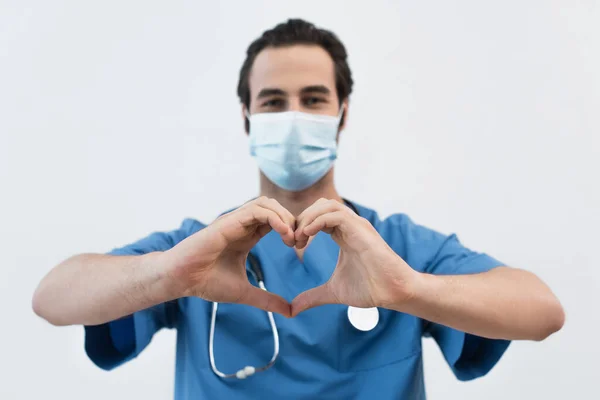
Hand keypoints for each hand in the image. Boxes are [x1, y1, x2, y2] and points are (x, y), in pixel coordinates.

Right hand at [161, 197, 295, 315]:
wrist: (182, 280)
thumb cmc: (206, 283)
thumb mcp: (244, 293)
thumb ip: (267, 300)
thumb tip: (290, 312)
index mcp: (247, 236)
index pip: (276, 221)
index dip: (291, 229)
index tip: (300, 247)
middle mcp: (242, 224)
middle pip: (275, 208)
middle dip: (292, 220)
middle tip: (300, 242)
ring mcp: (235, 220)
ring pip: (267, 203)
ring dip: (284, 217)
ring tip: (292, 239)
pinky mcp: (228, 221)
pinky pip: (257, 209)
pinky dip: (274, 218)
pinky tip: (283, 234)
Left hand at [291, 198, 418, 315]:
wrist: (394, 293)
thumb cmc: (370, 289)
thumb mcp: (333, 292)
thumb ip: (312, 297)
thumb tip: (292, 310)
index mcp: (342, 234)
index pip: (317, 216)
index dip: (301, 226)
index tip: (291, 245)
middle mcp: (349, 226)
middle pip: (319, 206)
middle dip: (301, 219)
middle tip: (292, 240)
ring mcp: (356, 226)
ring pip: (327, 205)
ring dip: (308, 218)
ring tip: (300, 238)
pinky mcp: (362, 230)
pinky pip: (336, 214)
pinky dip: (318, 221)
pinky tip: (308, 236)